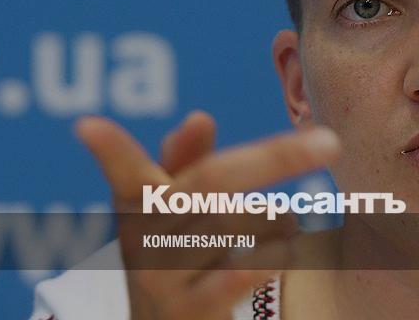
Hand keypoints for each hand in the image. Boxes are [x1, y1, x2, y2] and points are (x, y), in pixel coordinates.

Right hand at [75, 111, 339, 319]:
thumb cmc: (175, 258)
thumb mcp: (171, 212)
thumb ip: (185, 163)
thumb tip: (200, 118)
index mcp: (138, 208)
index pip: (124, 172)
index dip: (109, 150)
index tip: (88, 126)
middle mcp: (145, 241)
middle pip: (214, 182)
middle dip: (276, 157)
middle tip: (330, 142)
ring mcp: (165, 281)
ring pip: (240, 222)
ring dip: (277, 219)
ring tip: (281, 224)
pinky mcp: (191, 313)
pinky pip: (244, 272)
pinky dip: (272, 254)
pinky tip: (283, 249)